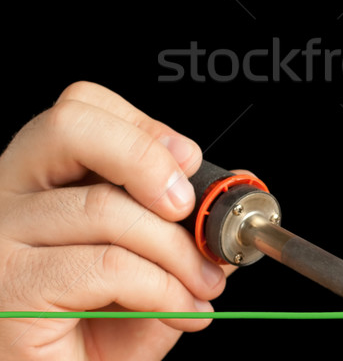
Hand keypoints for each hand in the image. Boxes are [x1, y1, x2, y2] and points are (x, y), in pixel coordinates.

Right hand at [0, 82, 231, 360]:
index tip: (188, 161)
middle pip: (71, 127)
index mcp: (38, 176)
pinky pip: (109, 264)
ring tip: (205, 281)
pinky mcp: (10, 289)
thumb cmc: (96, 327)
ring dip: (177, 248)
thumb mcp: (145, 262)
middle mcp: (7, 196)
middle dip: (148, 157)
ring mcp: (0, 239)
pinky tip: (182, 308)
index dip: (141, 126)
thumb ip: (177, 224)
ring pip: (105, 205)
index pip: (80, 109)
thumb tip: (226, 193)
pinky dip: (163, 287)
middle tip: (189, 206)